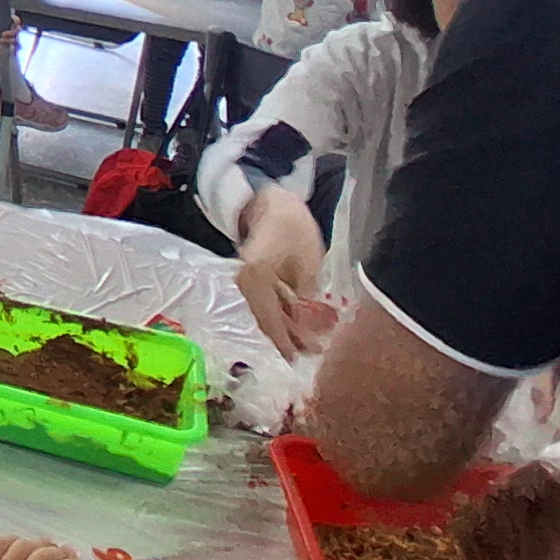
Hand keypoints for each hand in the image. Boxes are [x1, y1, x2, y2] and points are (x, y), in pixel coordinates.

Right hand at [235, 189, 329, 360]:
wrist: (269, 199)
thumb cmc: (290, 225)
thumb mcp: (307, 259)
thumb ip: (305, 293)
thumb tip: (307, 324)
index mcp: (255, 278)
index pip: (269, 318)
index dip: (284, 341)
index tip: (297, 359)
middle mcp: (246, 282)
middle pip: (267, 319)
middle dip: (289, 338)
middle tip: (313, 351)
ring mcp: (249, 281)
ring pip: (268, 312)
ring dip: (288, 327)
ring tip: (311, 340)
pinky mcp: (255, 278)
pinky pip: (268, 301)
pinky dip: (284, 312)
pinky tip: (300, 320)